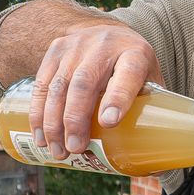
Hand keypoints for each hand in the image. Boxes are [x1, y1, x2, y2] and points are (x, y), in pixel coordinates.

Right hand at [30, 24, 161, 159]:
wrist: (108, 32)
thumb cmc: (134, 66)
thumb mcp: (150, 79)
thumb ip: (153, 110)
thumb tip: (155, 162)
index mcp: (135, 54)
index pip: (127, 74)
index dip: (117, 98)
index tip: (108, 123)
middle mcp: (104, 46)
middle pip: (85, 82)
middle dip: (76, 118)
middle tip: (75, 147)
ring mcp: (76, 46)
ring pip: (59, 84)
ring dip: (53, 121)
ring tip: (57, 150)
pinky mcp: (54, 51)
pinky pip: (41, 84)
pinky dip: (38, 112)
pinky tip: (41, 135)